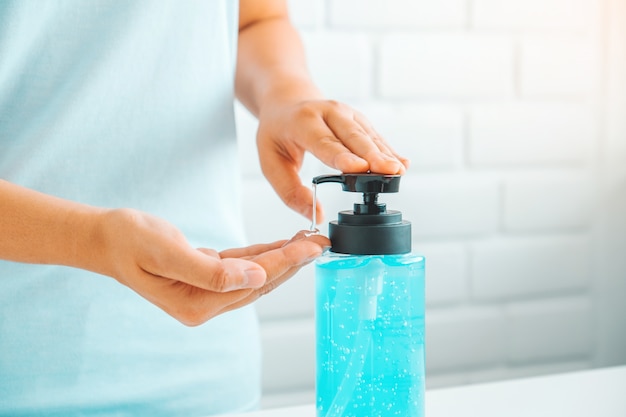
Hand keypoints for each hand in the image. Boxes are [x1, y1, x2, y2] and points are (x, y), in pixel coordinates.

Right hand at [95, 209, 328, 325]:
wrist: (106, 238)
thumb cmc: (130, 242)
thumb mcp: (167, 254)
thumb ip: (212, 271)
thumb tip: (256, 278)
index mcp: (196, 304)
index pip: (252, 282)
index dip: (284, 262)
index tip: (310, 245)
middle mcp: (203, 304)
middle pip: (259, 283)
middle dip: (292, 262)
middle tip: (320, 242)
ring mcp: (204, 293)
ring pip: (254, 276)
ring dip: (281, 258)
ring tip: (307, 242)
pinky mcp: (204, 277)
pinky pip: (240, 267)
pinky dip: (261, 255)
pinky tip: (279, 245)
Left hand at [256, 99, 409, 221]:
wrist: (286, 101)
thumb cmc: (277, 133)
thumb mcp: (270, 163)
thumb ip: (291, 192)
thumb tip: (317, 216)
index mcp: (303, 122)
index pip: (325, 143)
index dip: (343, 157)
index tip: (360, 168)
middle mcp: (329, 113)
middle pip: (354, 138)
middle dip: (373, 156)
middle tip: (389, 172)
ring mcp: (347, 114)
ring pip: (369, 136)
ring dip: (385, 154)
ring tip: (399, 171)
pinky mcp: (359, 120)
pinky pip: (375, 137)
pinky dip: (388, 151)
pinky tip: (402, 164)